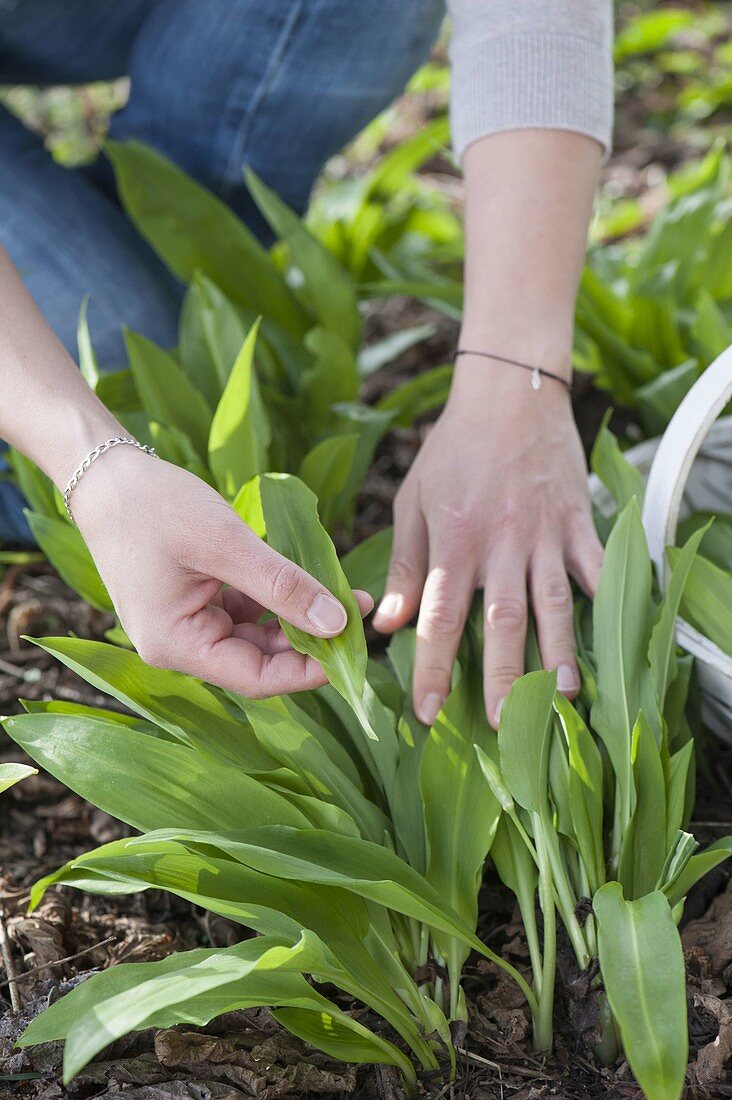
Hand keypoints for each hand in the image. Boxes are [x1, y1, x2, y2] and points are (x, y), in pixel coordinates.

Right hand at [70, 446, 371, 696]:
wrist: (105, 474)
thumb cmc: (155, 506)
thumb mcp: (227, 544)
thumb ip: (283, 587)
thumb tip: (338, 623)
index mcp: (177, 645)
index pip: (257, 678)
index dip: (309, 669)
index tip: (353, 645)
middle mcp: (179, 646)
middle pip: (258, 661)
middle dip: (310, 639)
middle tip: (359, 610)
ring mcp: (186, 624)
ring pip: (255, 636)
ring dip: (297, 618)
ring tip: (344, 593)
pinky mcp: (193, 602)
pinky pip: (243, 613)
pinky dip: (275, 600)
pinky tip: (306, 582)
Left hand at [372, 366, 602, 726]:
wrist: (510, 393)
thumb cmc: (453, 448)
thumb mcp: (413, 502)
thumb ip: (404, 565)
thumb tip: (386, 623)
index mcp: (454, 542)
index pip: (440, 617)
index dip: (434, 668)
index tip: (429, 712)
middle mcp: (500, 544)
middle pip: (503, 622)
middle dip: (504, 678)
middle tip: (505, 725)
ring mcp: (544, 534)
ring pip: (555, 604)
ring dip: (560, 653)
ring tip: (565, 698)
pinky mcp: (578, 521)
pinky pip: (596, 567)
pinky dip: (604, 601)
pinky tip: (610, 637)